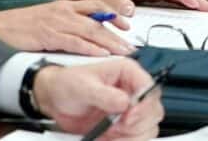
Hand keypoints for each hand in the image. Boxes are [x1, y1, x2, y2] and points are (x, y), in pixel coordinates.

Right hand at [0, 0, 133, 55]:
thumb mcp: (47, 20)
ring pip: (90, 31)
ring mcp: (57, 22)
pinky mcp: (49, 35)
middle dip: (116, 32)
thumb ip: (65, 25)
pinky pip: (75, 42)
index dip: (113, 15)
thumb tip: (82, 36)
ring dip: (109, 42)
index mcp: (64, 5)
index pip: (95, 6)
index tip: (126, 24)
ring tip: (123, 51)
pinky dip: (90, 48)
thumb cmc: (19, 26)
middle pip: (97, 19)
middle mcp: (63, 11)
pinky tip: (101, 54)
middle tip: (130, 44)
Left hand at [33, 59, 162, 139]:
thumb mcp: (83, 86)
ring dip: (131, 136)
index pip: (150, 88)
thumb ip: (104, 95)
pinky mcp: (124, 125)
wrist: (54, 99)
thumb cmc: (67, 83)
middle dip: (137, 124)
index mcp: (127, 72)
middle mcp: (132, 90)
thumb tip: (124, 102)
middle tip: (116, 127)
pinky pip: (135, 137)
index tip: (129, 117)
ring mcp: (129, 109)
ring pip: (148, 127)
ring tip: (109, 133)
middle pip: (153, 111)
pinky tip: (109, 138)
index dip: (144, 105)